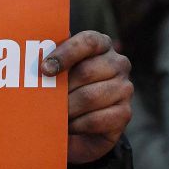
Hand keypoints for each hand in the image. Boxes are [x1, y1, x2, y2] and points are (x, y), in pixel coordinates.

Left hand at [41, 31, 131, 163]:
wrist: (83, 124)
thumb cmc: (68, 88)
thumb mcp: (61, 70)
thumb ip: (54, 57)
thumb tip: (43, 52)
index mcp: (102, 44)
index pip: (88, 42)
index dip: (65, 54)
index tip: (45, 69)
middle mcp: (118, 63)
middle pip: (86, 71)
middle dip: (62, 89)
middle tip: (45, 99)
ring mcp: (125, 88)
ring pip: (90, 97)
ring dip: (68, 109)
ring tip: (54, 114)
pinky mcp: (125, 113)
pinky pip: (96, 120)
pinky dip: (77, 125)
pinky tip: (68, 126)